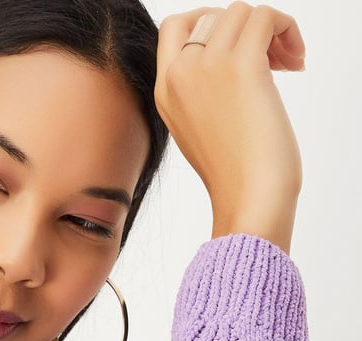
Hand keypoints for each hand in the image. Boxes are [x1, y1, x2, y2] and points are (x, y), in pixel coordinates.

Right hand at [154, 2, 305, 252]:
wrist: (248, 200)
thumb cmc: (234, 177)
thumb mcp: (201, 130)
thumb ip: (201, 93)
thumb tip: (235, 59)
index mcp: (165, 91)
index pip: (175, 27)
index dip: (210, 24)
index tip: (237, 47)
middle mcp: (179, 74)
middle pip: (213, 14)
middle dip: (245, 28)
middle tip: (272, 59)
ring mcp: (207, 67)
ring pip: (242, 11)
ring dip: (271, 29)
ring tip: (287, 62)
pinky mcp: (242, 66)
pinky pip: (267, 17)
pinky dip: (287, 30)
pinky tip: (296, 62)